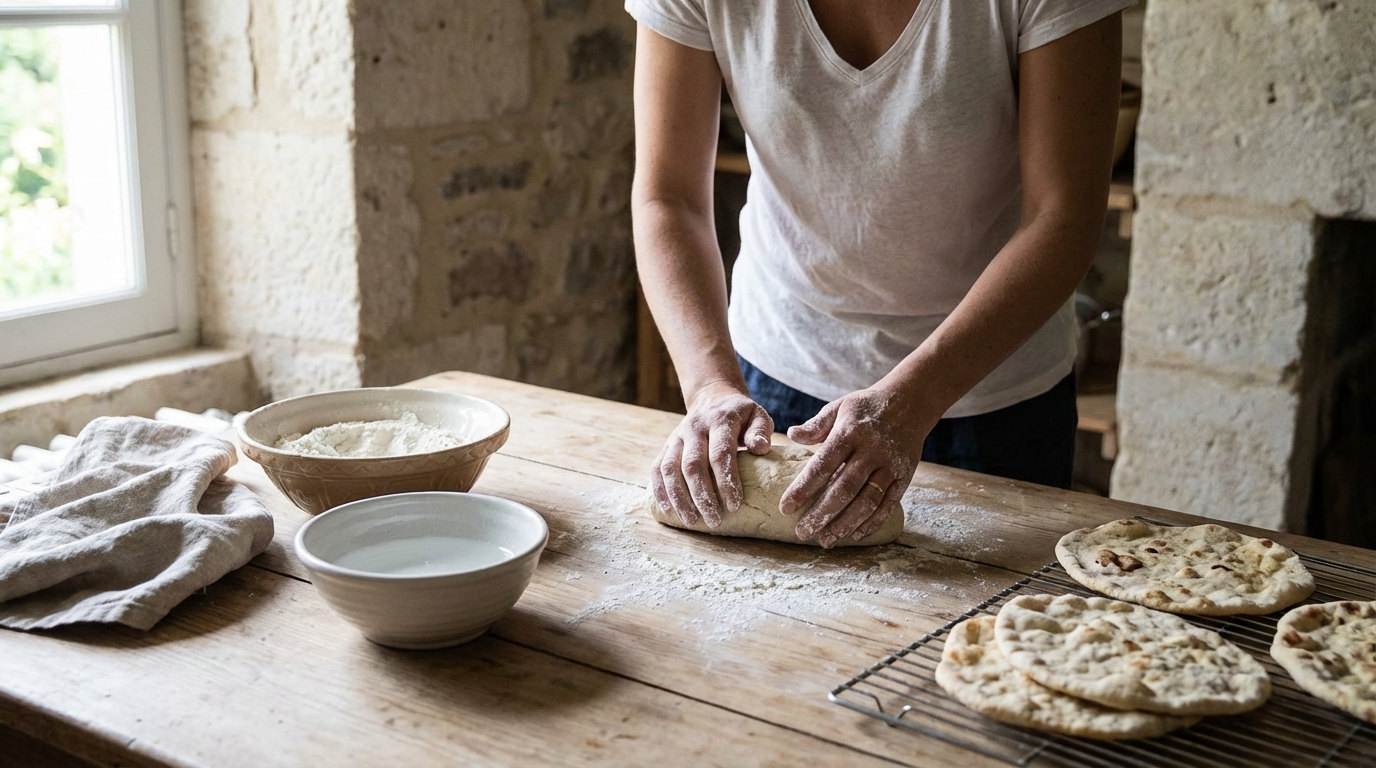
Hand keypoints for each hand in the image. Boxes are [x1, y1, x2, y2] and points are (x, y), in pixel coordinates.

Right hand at [651, 380, 773, 527]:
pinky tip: (668, 509)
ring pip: (671, 469)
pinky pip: (657, 469)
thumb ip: (761, 431)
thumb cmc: (740, 415)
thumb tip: (760, 448)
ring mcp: (677, 436)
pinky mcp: (666, 445)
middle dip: (702, 496)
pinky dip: (660, 490)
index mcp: (719, 420)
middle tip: (714, 520)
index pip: (720, 454)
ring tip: (692, 521)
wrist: (712, 397)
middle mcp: (694, 427)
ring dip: (679, 497)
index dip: (726, 481)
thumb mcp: (757, 416)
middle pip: (693, 465)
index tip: (734, 505)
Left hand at [780, 387, 934, 547]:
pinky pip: (888, 505)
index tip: (786, 508)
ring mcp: (890, 466)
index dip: (804, 488)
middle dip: (822, 513)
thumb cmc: (866, 407)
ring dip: (845, 524)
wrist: (910, 402)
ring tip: (826, 540)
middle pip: (844, 488)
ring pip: (867, 501)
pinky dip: (871, 523)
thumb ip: (816, 425)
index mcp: (850, 432)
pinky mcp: (904, 477)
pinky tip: (854, 536)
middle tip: (802, 532)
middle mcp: (872, 451)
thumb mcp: (839, 407)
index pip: (823, 465)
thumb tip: (791, 435)